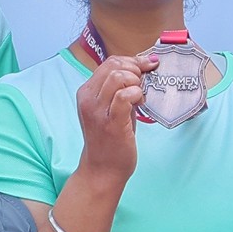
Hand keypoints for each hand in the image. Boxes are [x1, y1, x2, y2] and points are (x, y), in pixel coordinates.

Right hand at [75, 53, 150, 193]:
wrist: (102, 170)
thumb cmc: (109, 140)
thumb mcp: (110, 109)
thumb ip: (120, 90)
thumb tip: (142, 70)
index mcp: (87, 92)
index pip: (109, 62)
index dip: (132, 61)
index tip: (146, 68)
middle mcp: (88, 99)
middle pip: (114, 65)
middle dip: (136, 69)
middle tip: (144, 84)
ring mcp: (98, 110)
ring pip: (119, 76)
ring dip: (136, 82)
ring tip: (140, 96)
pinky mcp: (111, 122)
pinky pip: (126, 96)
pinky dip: (137, 95)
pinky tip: (140, 104)